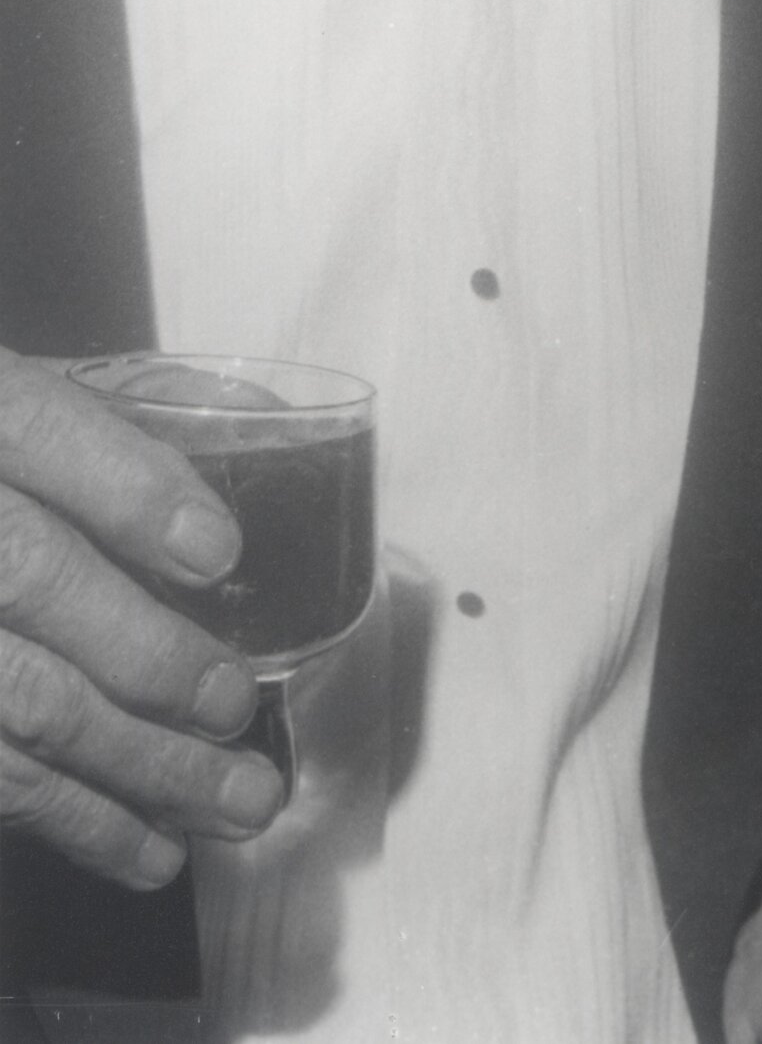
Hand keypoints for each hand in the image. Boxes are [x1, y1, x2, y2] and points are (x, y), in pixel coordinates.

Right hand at [0, 349, 285, 886]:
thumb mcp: (18, 400)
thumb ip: (121, 416)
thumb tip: (254, 443)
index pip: (40, 429)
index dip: (129, 494)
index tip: (217, 555)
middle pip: (29, 579)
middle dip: (145, 656)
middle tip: (235, 707)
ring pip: (11, 700)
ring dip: (127, 767)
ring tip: (228, 803)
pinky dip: (65, 818)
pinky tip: (141, 844)